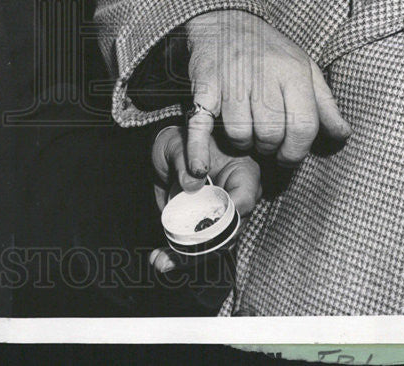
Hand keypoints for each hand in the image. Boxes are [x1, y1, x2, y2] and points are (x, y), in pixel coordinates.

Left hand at [149, 125, 260, 273]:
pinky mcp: (200, 230)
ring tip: (162, 261)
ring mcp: (218, 218)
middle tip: (181, 251)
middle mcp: (235, 201)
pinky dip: (176, 257)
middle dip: (206, 246)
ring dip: (187, 258)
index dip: (233, 213)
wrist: (167, 154)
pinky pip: (194, 250)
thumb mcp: (179, 143)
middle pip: (230, 231)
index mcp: (242, 173)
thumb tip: (191, 185)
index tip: (216, 222)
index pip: (245, 198)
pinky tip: (158, 260)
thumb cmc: (180, 141)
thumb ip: (185, 159)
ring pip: (211, 247)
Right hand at [183, 9, 349, 176]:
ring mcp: (231, 81)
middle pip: (271, 134)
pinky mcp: (205, 86)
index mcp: (293, 72)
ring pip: (240, 134)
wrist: (226, 20)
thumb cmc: (269, 50)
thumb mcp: (304, 67)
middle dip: (270, 147)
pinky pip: (201, 124)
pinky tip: (200, 168)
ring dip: (243, 143)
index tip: (290, 154)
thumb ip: (325, 103)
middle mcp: (263, 75)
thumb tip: (343, 134)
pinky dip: (198, 149)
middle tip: (266, 142)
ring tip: (245, 131)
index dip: (298, 150)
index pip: (303, 126)